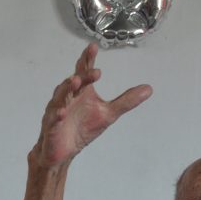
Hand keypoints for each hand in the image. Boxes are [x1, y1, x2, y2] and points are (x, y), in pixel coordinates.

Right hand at [34, 43, 152, 165]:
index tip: (93, 47)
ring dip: (67, 88)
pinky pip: (53, 119)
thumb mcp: (109, 114)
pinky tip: (62, 112)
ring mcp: (57, 111)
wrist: (63, 152)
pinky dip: (57, 115)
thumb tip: (149, 89)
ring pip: (60, 97)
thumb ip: (126, 101)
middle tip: (95, 72)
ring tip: (76, 81)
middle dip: (83, 76)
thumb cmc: (82, 129)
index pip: (84, 72)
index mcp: (81, 92)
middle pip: (73, 82)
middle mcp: (67, 97)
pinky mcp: (51, 126)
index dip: (87, 60)